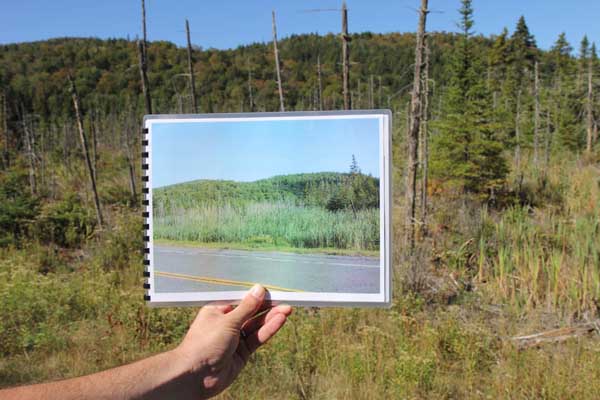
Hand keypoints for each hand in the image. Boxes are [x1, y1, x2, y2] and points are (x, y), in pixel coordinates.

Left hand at [173, 284, 291, 398]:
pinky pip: (257, 338)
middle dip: (267, 306)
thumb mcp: (228, 321)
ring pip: (256, 325)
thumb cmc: (204, 343)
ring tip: (287, 309)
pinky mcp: (242, 352)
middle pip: (250, 312)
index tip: (271, 289)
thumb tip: (259, 289)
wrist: (195, 375)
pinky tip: (280, 320)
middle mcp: (226, 323)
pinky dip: (268, 329)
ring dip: (271, 317)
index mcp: (217, 310)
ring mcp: (235, 338)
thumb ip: (246, 307)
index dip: (255, 295)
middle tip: (284, 298)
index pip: (240, 299)